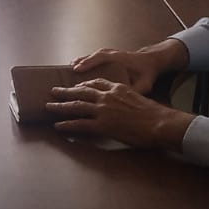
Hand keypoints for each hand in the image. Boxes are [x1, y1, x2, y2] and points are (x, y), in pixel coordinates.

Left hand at [47, 79, 194, 148]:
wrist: (159, 122)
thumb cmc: (154, 114)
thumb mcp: (140, 98)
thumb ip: (128, 98)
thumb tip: (125, 105)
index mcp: (118, 88)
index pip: (96, 82)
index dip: (83, 84)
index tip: (76, 85)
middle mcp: (107, 96)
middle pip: (81, 91)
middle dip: (66, 91)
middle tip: (54, 91)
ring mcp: (103, 110)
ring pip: (76, 106)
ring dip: (60, 106)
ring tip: (49, 106)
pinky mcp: (102, 125)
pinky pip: (80, 124)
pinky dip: (67, 124)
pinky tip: (58, 125)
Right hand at [72, 39, 188, 94]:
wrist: (152, 61)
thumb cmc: (147, 73)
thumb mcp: (145, 84)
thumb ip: (135, 90)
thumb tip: (124, 99)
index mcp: (121, 59)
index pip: (102, 58)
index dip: (89, 63)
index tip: (78, 68)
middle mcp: (114, 54)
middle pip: (95, 56)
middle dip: (82, 62)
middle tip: (70, 69)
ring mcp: (111, 53)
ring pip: (94, 54)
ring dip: (83, 59)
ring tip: (71, 65)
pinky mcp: (110, 55)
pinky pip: (95, 55)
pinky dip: (86, 59)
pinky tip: (77, 64)